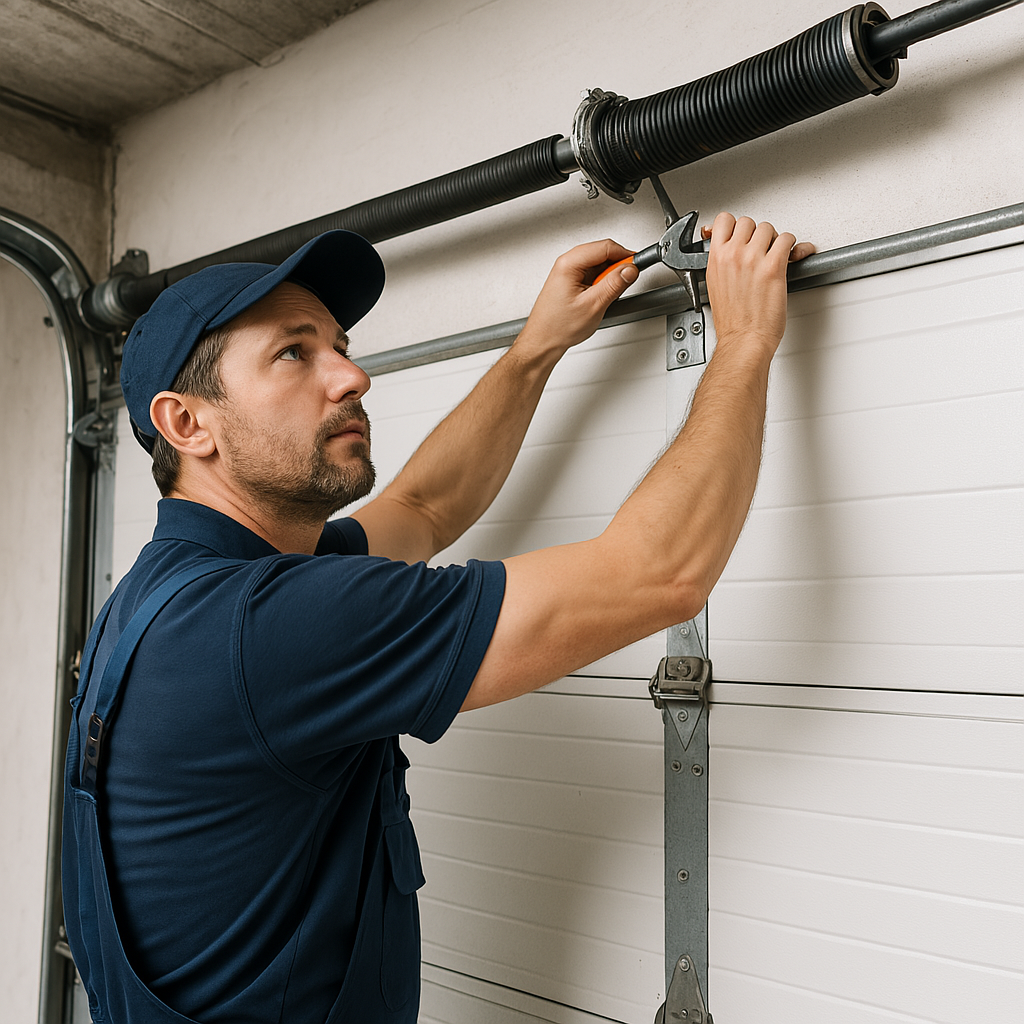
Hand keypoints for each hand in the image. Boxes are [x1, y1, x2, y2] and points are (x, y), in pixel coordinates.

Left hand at [516, 239, 639, 357]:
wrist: (543, 342)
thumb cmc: (557, 327)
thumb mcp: (593, 305)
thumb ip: (614, 284)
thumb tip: (630, 269)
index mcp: (569, 264)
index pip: (605, 247)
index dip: (624, 255)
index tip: (636, 265)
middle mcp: (566, 264)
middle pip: (602, 252)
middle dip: (617, 266)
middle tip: (626, 281)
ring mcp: (568, 272)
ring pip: (599, 264)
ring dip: (610, 276)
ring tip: (609, 295)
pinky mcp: (571, 282)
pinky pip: (593, 275)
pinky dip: (602, 283)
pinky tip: (602, 297)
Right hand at [702, 213, 814, 357]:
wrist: (744, 339)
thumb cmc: (733, 321)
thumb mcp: (715, 285)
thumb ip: (721, 263)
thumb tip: (727, 250)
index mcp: (716, 258)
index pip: (723, 220)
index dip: (734, 224)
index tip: (740, 233)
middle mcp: (733, 255)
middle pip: (748, 222)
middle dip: (756, 234)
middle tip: (760, 248)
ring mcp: (753, 259)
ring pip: (768, 228)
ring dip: (774, 239)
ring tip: (774, 255)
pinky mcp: (773, 266)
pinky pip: (787, 239)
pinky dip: (792, 245)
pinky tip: (789, 255)